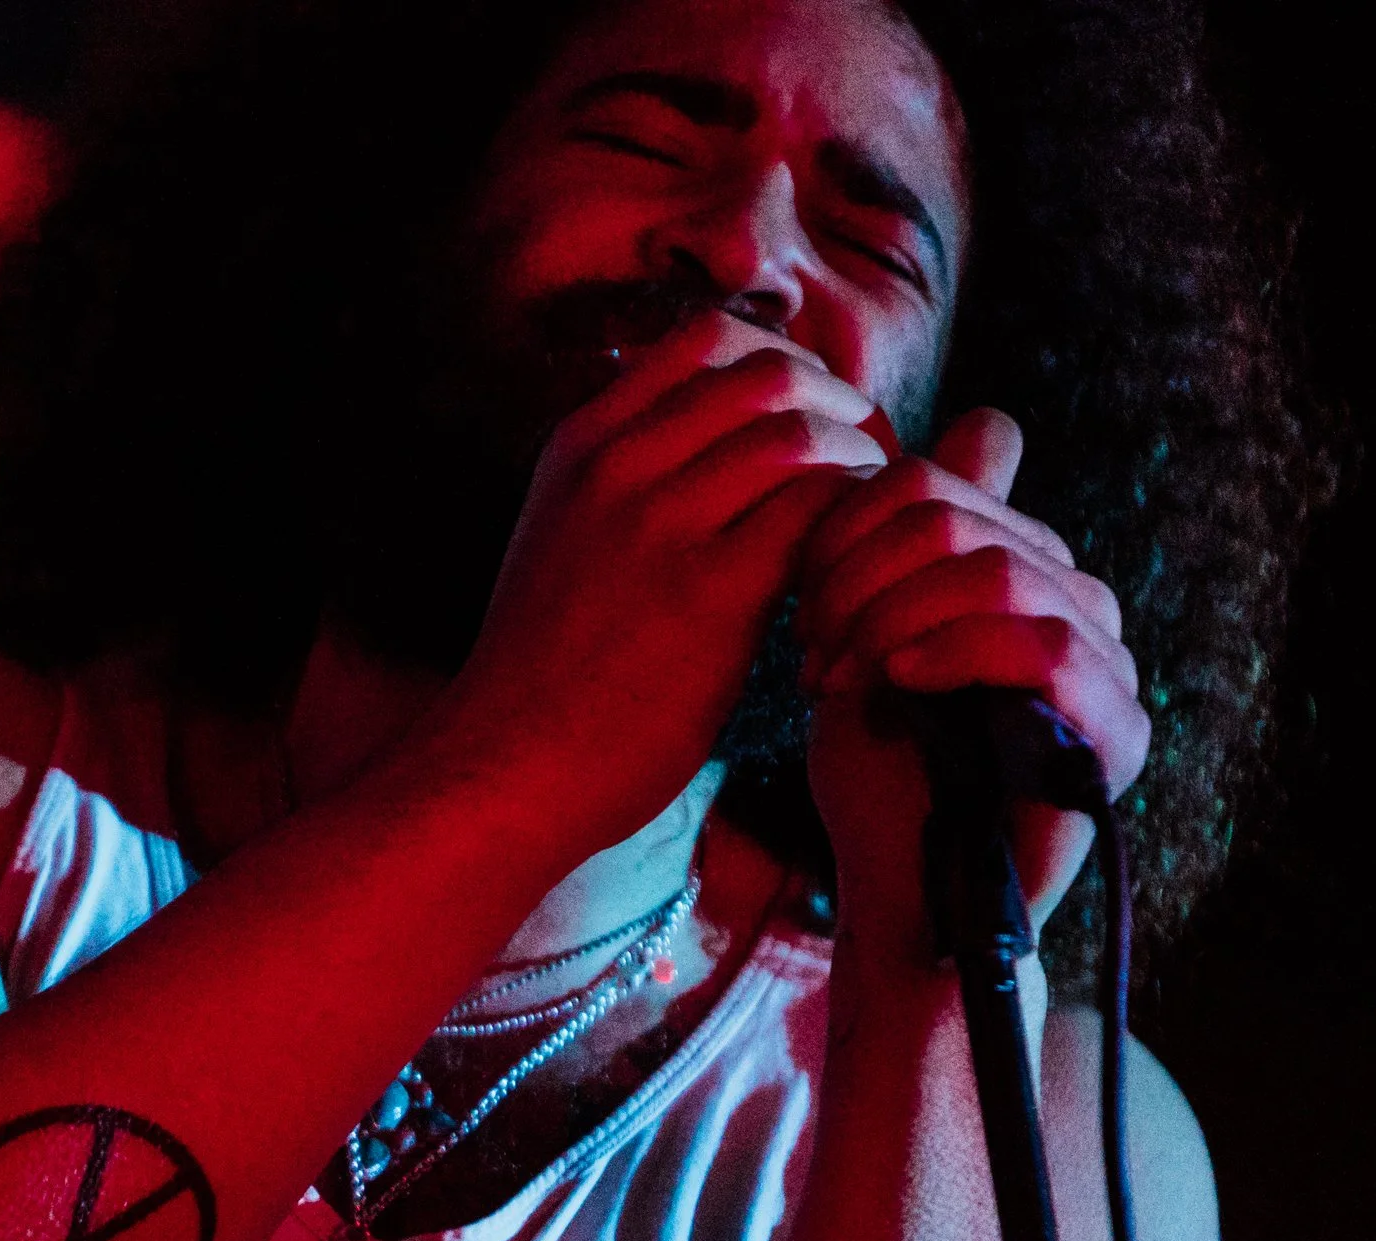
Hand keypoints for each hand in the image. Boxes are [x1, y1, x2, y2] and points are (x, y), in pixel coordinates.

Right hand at [442, 311, 892, 856]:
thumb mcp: (560, 540)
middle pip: (769, 373)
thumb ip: (620, 483)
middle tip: (865, 459)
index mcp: (580, 444)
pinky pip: (815, 510)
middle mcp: (617, 466)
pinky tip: (850, 569)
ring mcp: (659, 525)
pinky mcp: (709, 594)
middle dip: (838, 405)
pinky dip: (852, 525)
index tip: (813, 415)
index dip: (784, 363)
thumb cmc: (543, 675)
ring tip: (869, 517)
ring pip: (802, 434)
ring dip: (858, 466)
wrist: (506, 767)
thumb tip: (705, 444)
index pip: (707, 339)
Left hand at [796, 409, 1148, 963]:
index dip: (847, 525)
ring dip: (891, 616)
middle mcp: (1075, 602)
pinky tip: (899, 680)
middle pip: (957, 515)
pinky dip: (958, 650)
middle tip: (810, 653)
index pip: (940, 475)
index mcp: (1020, 568)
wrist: (898, 897)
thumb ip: (907, 537)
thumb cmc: (877, 774)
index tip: (798, 603)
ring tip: (840, 678)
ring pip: (996, 568)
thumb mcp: (870, 634)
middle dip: (857, 577)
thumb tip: (986, 420)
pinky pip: (1049, 647)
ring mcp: (1105, 664)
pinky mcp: (1116, 733)